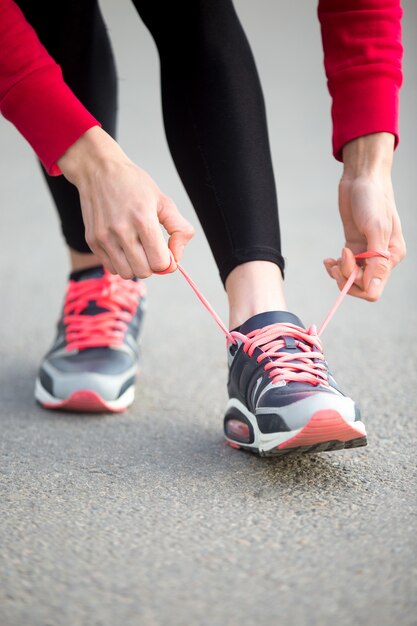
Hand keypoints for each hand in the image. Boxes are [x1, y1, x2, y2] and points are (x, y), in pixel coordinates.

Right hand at [57, 127, 194, 278]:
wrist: (98, 170)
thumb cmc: (133, 185)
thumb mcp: (164, 201)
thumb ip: (179, 230)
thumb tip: (176, 259)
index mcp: (143, 220)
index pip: (160, 262)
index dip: (167, 260)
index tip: (164, 250)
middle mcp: (121, 231)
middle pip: (144, 271)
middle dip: (152, 264)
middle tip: (150, 249)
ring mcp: (104, 237)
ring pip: (127, 273)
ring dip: (135, 266)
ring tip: (137, 249)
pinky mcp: (92, 241)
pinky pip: (111, 268)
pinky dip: (121, 263)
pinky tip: (123, 247)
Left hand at [323, 133, 405, 300]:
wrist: (362, 179)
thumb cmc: (372, 199)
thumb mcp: (376, 229)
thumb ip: (376, 260)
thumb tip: (374, 289)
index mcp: (391, 256)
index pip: (374, 288)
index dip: (356, 283)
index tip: (346, 263)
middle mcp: (381, 258)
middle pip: (361, 285)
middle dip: (345, 278)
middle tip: (336, 261)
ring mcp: (366, 253)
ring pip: (351, 278)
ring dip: (338, 273)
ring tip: (331, 261)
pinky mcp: (354, 247)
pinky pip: (344, 268)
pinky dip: (335, 267)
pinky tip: (328, 259)